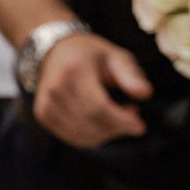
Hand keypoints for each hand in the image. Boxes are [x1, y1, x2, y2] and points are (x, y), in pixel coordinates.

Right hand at [31, 32, 151, 147]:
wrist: (55, 51)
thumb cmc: (91, 55)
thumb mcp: (115, 56)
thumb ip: (131, 74)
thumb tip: (145, 93)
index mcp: (75, 70)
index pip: (99, 107)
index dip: (122, 121)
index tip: (140, 125)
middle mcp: (56, 89)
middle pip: (92, 123)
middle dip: (118, 127)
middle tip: (131, 117)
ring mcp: (47, 104)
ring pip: (84, 135)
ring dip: (107, 133)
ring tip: (115, 116)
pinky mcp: (44, 115)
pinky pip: (74, 138)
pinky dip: (92, 136)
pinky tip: (100, 122)